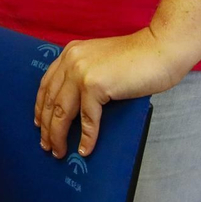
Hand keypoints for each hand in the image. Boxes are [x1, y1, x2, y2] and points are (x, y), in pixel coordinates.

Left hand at [35, 28, 188, 157]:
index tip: (39, 123)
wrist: (161, 49)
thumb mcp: (102, 60)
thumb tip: (78, 105)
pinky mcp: (95, 85)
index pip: (47, 84)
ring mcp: (81, 72)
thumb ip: (86, 75)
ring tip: (59, 152)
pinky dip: (86, 137)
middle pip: (51, 101)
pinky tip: (85, 149)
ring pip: (63, 112)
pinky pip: (88, 119)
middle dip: (47, 126)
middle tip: (46, 145)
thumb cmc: (139, 58)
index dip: (41, 107)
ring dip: (59, 136)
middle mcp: (71, 61)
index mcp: (71, 53)